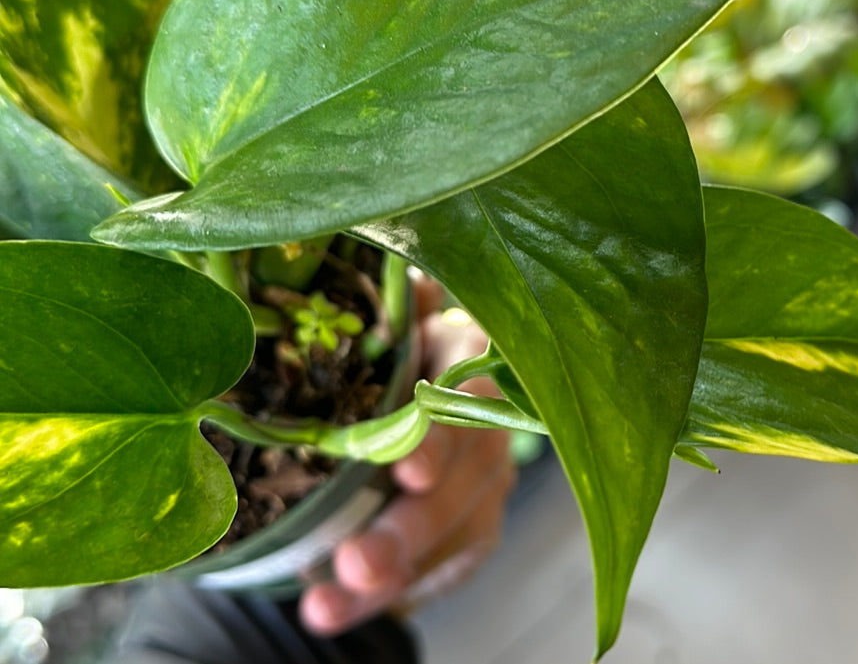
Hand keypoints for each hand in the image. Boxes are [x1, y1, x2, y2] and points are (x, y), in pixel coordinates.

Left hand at [299, 277, 515, 635]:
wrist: (409, 400)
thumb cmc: (391, 351)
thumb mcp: (394, 322)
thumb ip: (403, 309)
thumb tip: (414, 287)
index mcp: (468, 357)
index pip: (467, 397)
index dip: (439, 437)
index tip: (407, 472)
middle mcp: (490, 421)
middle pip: (460, 481)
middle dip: (409, 526)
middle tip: (356, 562)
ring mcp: (488, 479)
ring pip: (452, 532)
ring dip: (391, 571)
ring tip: (326, 602)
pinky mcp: (475, 530)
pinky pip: (438, 570)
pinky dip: (387, 595)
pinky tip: (332, 611)